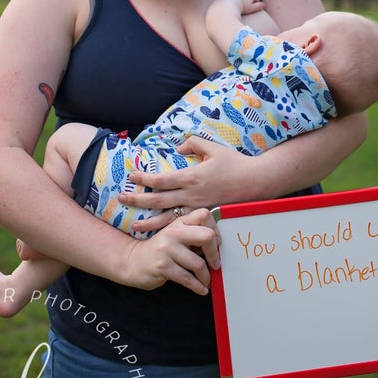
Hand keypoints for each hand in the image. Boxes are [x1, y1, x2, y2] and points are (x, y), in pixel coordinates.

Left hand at [119, 138, 252, 222]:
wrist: (256, 182)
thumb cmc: (235, 163)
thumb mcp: (214, 148)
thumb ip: (194, 143)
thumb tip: (179, 146)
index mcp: (192, 176)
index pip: (161, 179)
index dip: (144, 178)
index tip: (131, 176)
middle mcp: (192, 195)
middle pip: (159, 200)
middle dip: (138, 200)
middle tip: (121, 199)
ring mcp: (199, 208)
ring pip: (169, 218)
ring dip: (150, 222)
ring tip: (134, 226)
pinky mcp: (206, 216)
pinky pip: (184, 224)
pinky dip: (170, 230)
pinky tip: (160, 233)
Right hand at [122, 208, 220, 294]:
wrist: (133, 261)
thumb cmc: (160, 250)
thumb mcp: (174, 235)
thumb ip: (192, 234)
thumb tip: (218, 243)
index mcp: (178, 221)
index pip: (204, 215)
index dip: (216, 229)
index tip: (216, 243)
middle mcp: (173, 232)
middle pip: (207, 236)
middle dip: (215, 253)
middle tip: (216, 263)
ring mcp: (166, 249)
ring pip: (198, 263)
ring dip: (206, 276)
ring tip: (206, 280)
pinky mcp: (162, 267)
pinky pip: (187, 279)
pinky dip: (198, 287)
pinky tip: (201, 289)